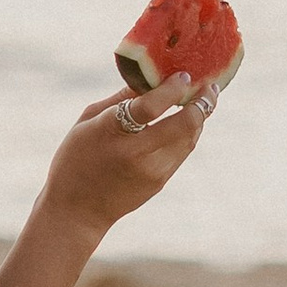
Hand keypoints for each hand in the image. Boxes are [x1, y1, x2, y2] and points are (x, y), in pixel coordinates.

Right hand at [41, 74, 218, 243]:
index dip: (172, 88)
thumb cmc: (76, 158)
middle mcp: (135, 153)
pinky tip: (187, 120)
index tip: (183, 75)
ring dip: (199, 116)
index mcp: (111, 132)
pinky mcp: (160, 181)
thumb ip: (121, 99)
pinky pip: (182, 151)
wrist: (77, 210)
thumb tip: (150, 77)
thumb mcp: (88, 121)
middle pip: (184, 124)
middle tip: (210, 86)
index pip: (150, 107)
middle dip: (203, 101)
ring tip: (203, 98)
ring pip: (190, 138)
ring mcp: (151, 171)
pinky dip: (188, 132)